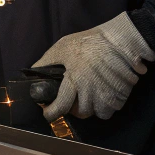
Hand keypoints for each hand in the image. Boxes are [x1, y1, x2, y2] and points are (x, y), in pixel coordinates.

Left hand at [33, 13, 154, 121]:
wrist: (119, 39)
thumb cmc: (88, 42)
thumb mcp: (62, 47)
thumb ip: (47, 61)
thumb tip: (32, 71)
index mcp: (74, 80)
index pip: (60, 106)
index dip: (52, 113)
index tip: (48, 114)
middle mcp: (90, 91)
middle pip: (82, 113)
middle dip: (75, 110)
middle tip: (73, 100)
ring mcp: (107, 94)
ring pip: (98, 113)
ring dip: (93, 108)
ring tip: (90, 97)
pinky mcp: (122, 94)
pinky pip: (112, 109)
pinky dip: (108, 105)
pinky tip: (104, 95)